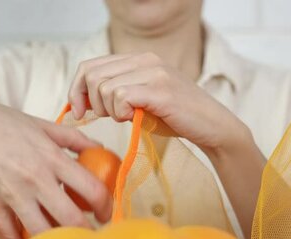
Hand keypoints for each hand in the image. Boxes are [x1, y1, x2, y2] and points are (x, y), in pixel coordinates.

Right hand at [0, 90, 110, 238]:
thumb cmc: (0, 122)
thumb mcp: (42, 125)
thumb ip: (74, 139)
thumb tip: (100, 150)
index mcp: (53, 158)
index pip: (92, 189)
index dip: (106, 206)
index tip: (107, 212)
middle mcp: (36, 179)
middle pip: (71, 218)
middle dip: (86, 231)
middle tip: (90, 234)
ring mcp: (13, 195)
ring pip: (42, 232)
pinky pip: (11, 234)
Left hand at [67, 52, 251, 154]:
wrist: (213, 127)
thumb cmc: (177, 117)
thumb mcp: (142, 101)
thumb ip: (117, 94)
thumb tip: (83, 101)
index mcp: (140, 58)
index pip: (91, 65)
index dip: (77, 89)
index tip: (79, 111)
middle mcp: (147, 60)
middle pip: (92, 75)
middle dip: (90, 101)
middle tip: (106, 117)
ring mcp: (155, 73)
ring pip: (105, 87)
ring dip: (109, 109)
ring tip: (128, 117)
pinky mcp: (161, 90)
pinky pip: (121, 97)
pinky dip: (121, 112)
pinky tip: (135, 118)